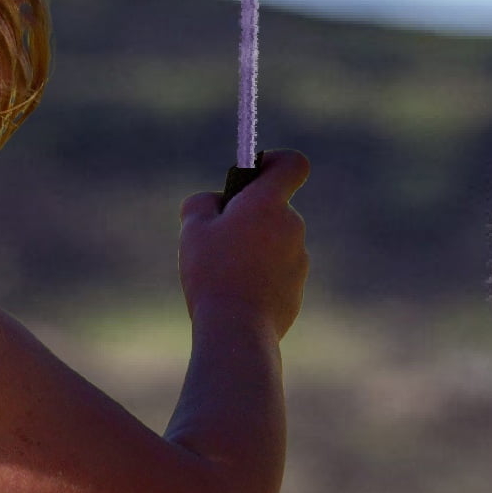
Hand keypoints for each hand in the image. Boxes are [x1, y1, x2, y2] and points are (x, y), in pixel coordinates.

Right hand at [178, 157, 311, 340]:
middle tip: (215, 236)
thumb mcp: (192, 229)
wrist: (238, 330)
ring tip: (220, 271)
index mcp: (269, 204)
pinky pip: (276, 271)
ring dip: (251, 247)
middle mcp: (292, 227)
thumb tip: (213, 202)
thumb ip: (202, 204)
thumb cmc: (212, 273)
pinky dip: (258, 275)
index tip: (250, 174)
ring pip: (272, 242)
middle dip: (246, 215)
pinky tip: (234, 293)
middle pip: (272, 207)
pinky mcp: (296, 289)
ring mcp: (299, 260)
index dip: (272, 161)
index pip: (292, 164)